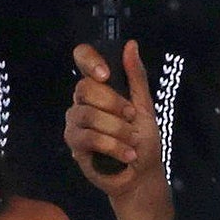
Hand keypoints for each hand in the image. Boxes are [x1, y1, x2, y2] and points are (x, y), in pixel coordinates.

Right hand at [66, 42, 174, 219]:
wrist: (141, 174)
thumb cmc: (143, 140)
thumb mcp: (145, 106)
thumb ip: (136, 77)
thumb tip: (131, 45)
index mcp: (99, 87)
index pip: (82, 58)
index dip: (90, 61)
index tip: (106, 74)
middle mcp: (82, 101)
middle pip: (85, 88)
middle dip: (115, 105)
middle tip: (131, 118)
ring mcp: (75, 122)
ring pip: (87, 115)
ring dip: (117, 130)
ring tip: (131, 141)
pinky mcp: (74, 144)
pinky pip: (88, 138)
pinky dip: (113, 146)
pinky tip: (126, 154)